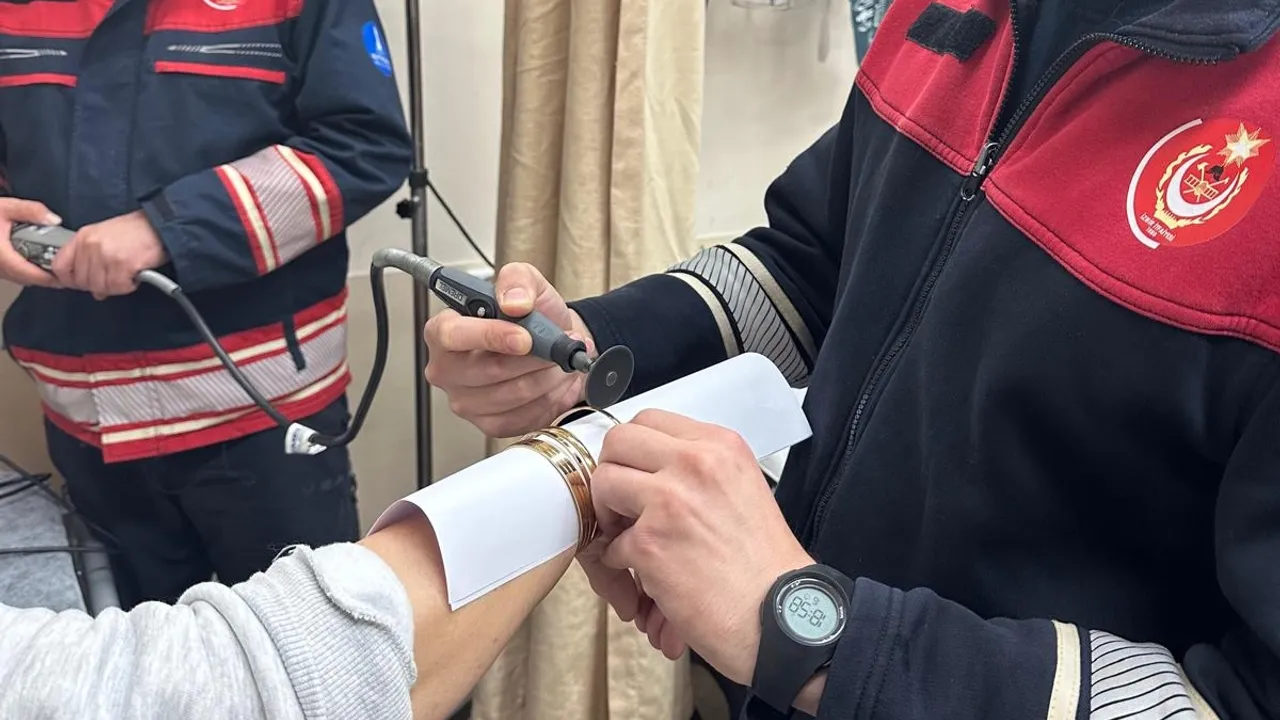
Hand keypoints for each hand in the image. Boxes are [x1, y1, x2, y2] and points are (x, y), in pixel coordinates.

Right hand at [0, 198, 63, 286]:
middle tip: (66, 271)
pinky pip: (12, 274)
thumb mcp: (6, 207)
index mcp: (1, 255)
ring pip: (19, 279)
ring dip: (36, 275)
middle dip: (46, 277)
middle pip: (26, 279)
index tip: (65, 275)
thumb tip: (54, 220)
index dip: (49, 277)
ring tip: (54, 267)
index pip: (28, 273)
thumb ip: (30, 211)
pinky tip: (35, 262)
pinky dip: (26, 271)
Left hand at [51, 210, 167, 299]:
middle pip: (81, 281)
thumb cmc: (136, 231)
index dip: (68, 279)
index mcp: (83, 237)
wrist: (160, 226)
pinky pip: (118, 287)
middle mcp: (91, 246)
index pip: (60, 266)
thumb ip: (90, 258)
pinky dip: (127, 286)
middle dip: (96, 285)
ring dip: (114, 286)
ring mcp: (106, 256)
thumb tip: (89, 285)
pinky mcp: (122, 266)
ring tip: (125, 274)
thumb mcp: (104, 236)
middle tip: (111, 278)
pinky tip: (134, 275)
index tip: (77, 283)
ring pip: (99, 287)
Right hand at [424, 262, 590, 436]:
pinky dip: (548, 397)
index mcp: (443, 330)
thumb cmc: (532, 315)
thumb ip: (517, 281)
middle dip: (534, 356)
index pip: (451, 335)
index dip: (490, 336)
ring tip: (558, 360)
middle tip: (557, 343)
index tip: (524, 337)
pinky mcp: (489, 423)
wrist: (552, 343)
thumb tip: (514, 301)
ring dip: (546, 375)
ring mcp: (465, 400)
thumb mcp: (527, 282)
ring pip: (514, 393)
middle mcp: (447, 368)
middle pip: (489, 369)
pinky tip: (550, 381)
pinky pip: (523, 415)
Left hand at [585, 410, 813, 684]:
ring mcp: (669, 500)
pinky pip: (609, 544)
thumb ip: (699, 469)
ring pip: (603, 484)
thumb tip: (653, 468)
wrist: (781, 614)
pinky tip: (647, 576)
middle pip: (618, 442)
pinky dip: (620, 564)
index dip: (632, 451)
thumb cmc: (764, 565)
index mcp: (719, 445)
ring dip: (608, 514)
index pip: (648, 420)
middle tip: (621, 504)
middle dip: (612, 473)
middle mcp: (694, 463)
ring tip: (628, 538)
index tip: (635, 475)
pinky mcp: (650, 543)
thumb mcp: (743, 487)